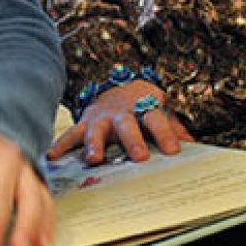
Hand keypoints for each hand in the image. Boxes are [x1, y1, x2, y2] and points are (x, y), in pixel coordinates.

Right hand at [48, 80, 191, 164]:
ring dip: (95, 145)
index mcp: (144, 108)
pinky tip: (52, 158)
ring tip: (94, 159)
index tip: (174, 151)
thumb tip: (194, 145)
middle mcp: (121, 113)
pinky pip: (70, 135)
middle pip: (127, 125)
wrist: (116, 86)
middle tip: (139, 157)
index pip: (157, 120)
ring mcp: (99, 118)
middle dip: (132, 140)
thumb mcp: (161, 111)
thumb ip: (174, 127)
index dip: (165, 134)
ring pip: (96, 130)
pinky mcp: (83, 123)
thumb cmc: (142, 107)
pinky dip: (60, 146)